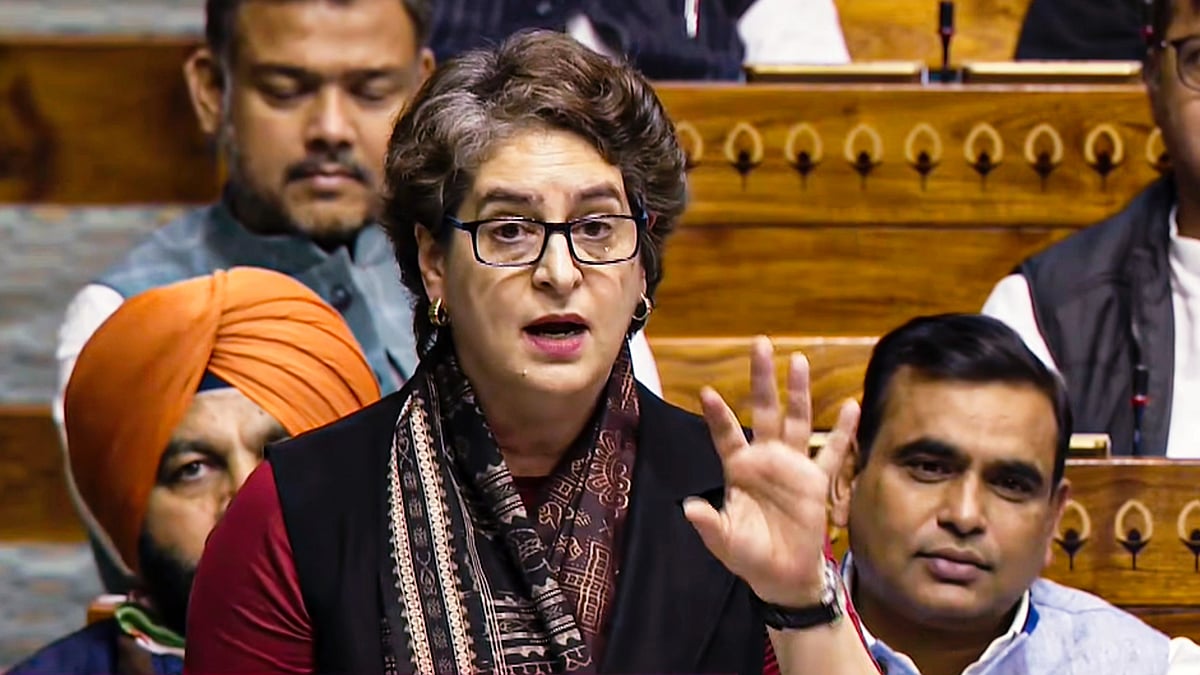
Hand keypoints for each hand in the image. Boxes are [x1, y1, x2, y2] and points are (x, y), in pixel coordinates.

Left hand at [684, 335, 859, 606]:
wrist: (782, 576)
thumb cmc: (749, 555)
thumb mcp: (724, 542)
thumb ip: (709, 524)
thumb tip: (689, 507)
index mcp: (738, 469)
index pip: (726, 434)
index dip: (718, 415)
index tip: (707, 391)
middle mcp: (766, 459)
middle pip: (764, 411)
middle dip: (762, 379)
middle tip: (760, 344)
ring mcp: (793, 466)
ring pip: (797, 421)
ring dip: (798, 392)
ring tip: (798, 360)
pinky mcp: (817, 482)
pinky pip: (833, 453)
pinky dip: (844, 431)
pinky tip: (852, 406)